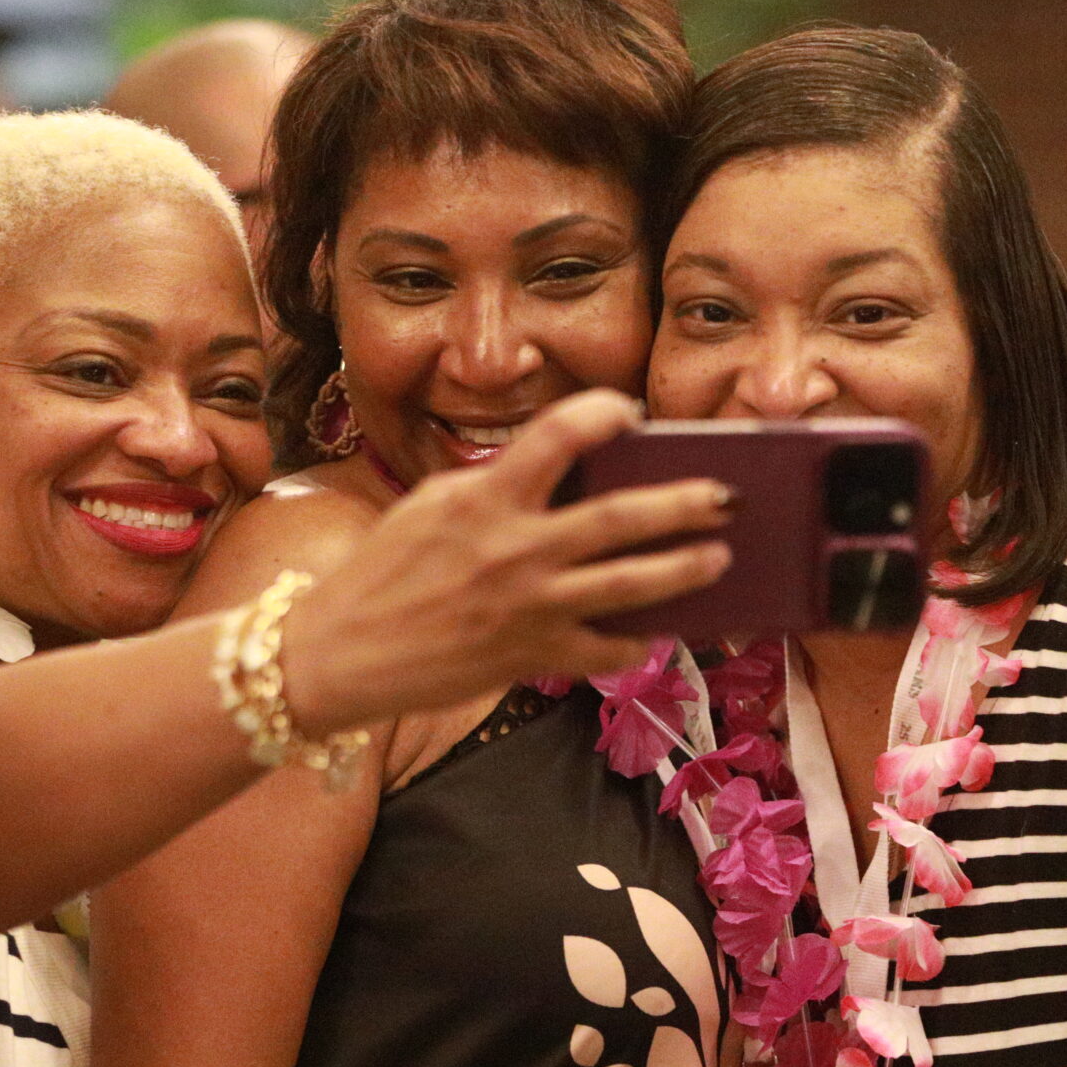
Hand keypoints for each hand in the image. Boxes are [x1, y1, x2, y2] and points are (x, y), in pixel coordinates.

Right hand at [275, 390, 732, 734]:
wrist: (340, 653)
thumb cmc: (384, 572)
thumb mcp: (432, 506)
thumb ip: (496, 486)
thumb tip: (562, 473)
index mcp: (485, 498)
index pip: (559, 435)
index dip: (604, 412)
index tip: (631, 411)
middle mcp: (515, 549)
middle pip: (621, 517)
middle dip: (684, 504)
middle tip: (726, 496)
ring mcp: (529, 606)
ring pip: (631, 584)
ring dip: (684, 569)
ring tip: (720, 558)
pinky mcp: (531, 655)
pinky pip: (605, 649)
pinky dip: (639, 640)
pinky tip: (661, 630)